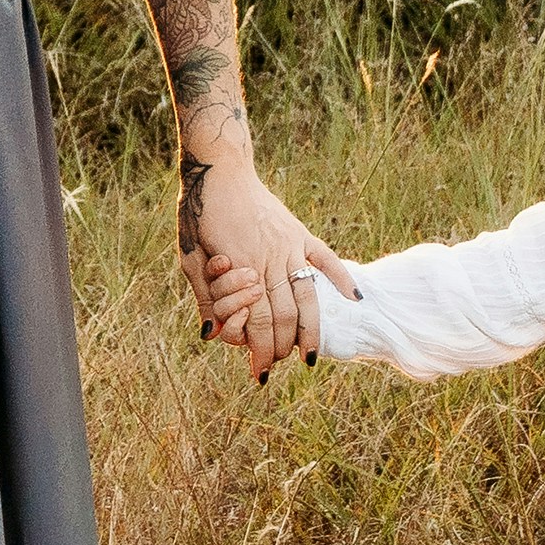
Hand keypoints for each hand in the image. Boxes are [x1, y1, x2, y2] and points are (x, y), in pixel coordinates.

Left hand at [179, 152, 329, 385]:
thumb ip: (204, 295)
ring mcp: (289, 244)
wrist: (217, 170)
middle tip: (275, 366)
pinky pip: (325, 257)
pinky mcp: (299, 232)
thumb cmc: (198, 216)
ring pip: (307, 295)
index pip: (258, 321)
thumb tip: (210, 333)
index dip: (259, 351)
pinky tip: (355, 299)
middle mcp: (270, 258)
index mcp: (242, 266)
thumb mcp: (189, 257)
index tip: (258, 373)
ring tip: (309, 357)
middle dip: (280, 348)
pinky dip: (341, 277)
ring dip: (310, 330)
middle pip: (284, 315)